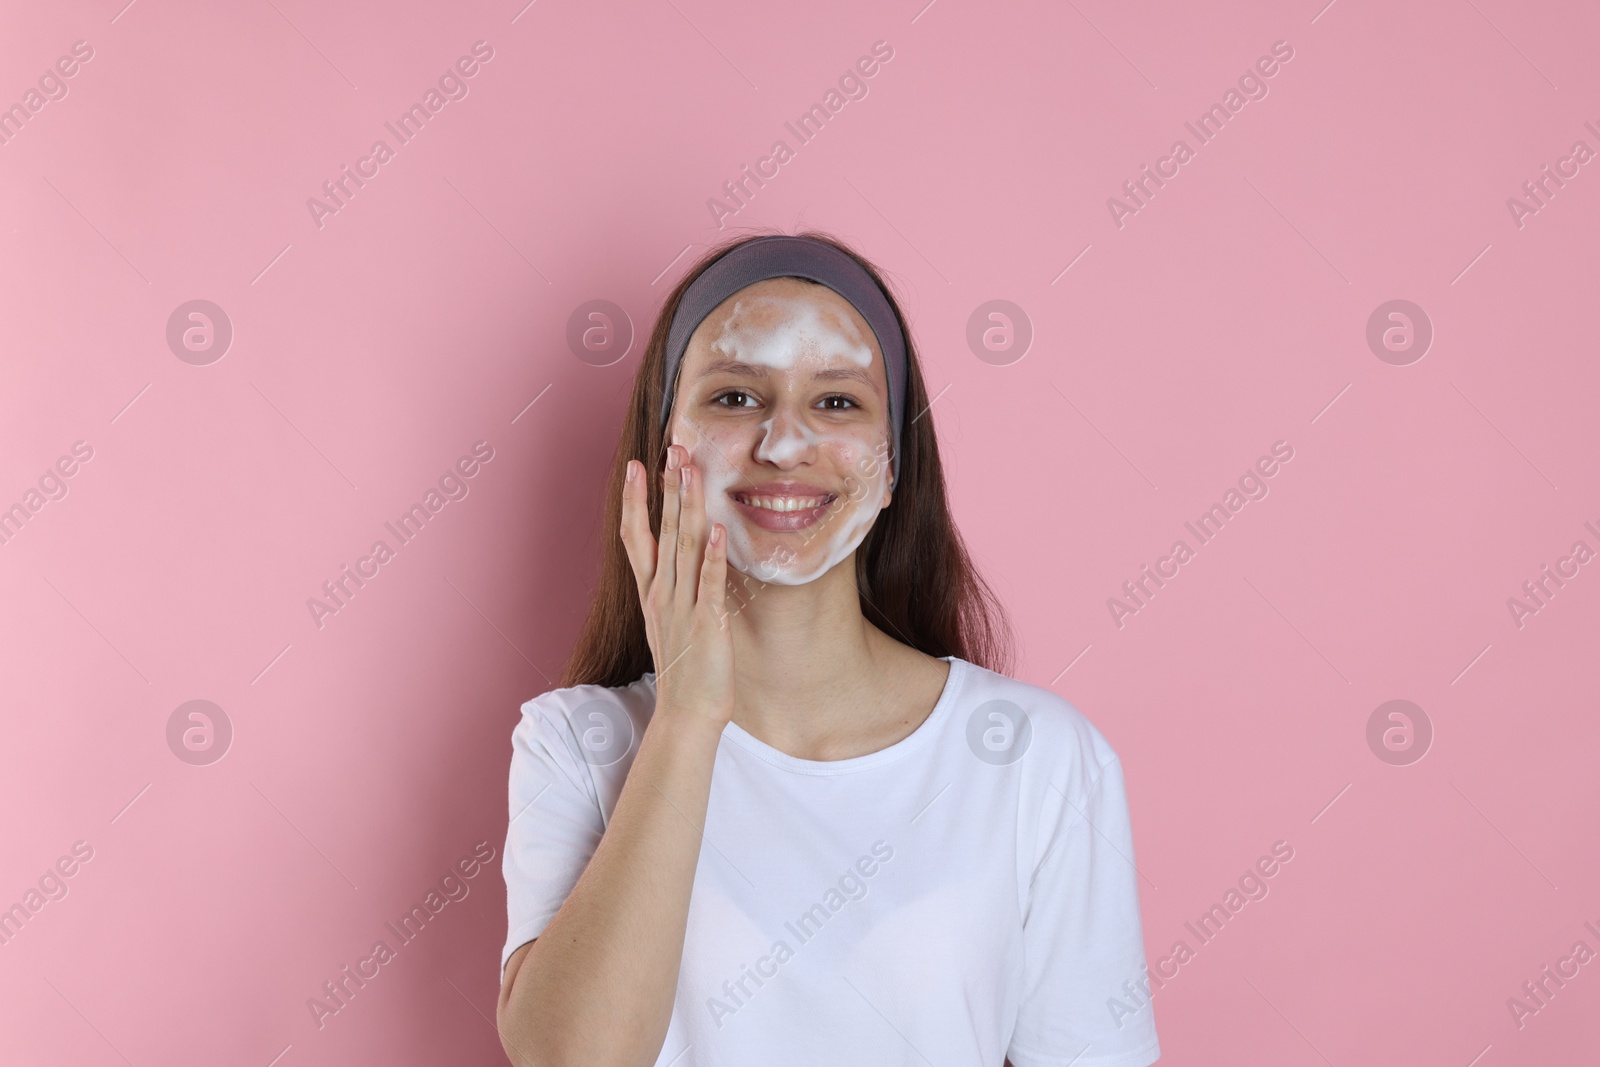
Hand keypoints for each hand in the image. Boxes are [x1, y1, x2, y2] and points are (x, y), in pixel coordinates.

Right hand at [619, 444, 735, 731]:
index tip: (637, 466)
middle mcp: (661, 595)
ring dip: (687, 508)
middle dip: (666, 488)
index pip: (637, 537)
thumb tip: (686, 561)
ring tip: (691, 472)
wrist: (687, 715)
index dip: (636, 500)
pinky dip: (712, 556)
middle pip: (661, 532)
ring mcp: (682, 608)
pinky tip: (716, 529)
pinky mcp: (706, 624)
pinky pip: (709, 583)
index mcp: (652, 594)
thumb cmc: (685, 671)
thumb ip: (675, 590)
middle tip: (671, 449)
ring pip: (683, 548)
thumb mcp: (671, 622)